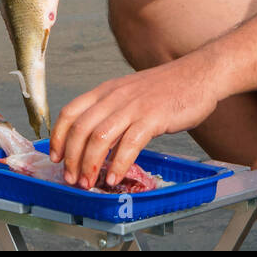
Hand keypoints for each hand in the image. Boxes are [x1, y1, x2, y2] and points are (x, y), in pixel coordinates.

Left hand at [48, 57, 220, 188]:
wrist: (199, 74)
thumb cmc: (166, 89)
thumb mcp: (130, 93)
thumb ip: (112, 111)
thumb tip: (94, 141)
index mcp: (106, 90)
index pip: (70, 112)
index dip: (59, 138)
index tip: (57, 158)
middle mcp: (115, 96)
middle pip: (81, 129)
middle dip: (72, 159)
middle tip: (73, 179)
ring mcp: (134, 106)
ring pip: (100, 137)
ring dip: (90, 165)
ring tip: (90, 182)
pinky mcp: (153, 117)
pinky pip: (129, 144)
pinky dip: (118, 164)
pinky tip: (115, 177)